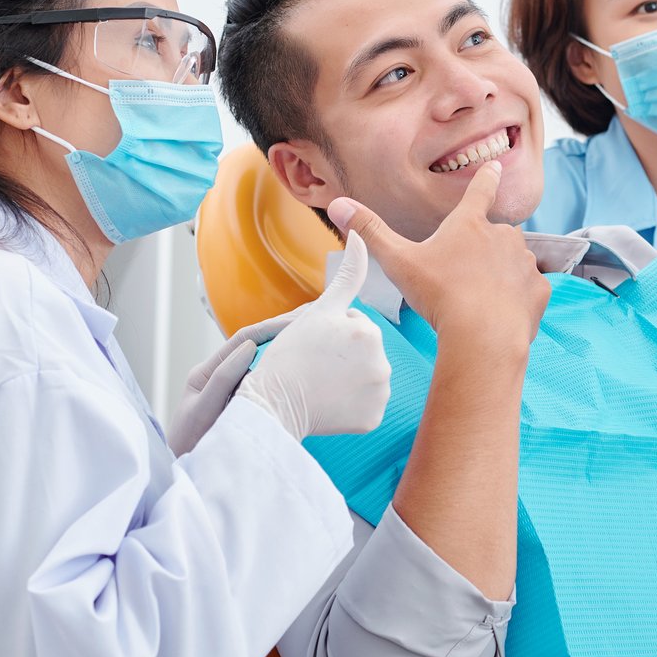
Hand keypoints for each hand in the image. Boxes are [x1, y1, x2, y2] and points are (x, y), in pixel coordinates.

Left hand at [168, 307, 304, 455]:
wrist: (186, 474)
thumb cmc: (187, 444)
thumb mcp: (202, 409)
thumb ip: (223, 378)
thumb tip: (250, 348)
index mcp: (207, 372)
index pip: (243, 341)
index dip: (269, 328)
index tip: (294, 322)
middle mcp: (221, 378)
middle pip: (256, 347)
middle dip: (281, 333)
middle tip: (309, 323)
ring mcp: (234, 392)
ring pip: (264, 365)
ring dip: (286, 352)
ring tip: (312, 342)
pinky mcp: (246, 407)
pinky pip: (267, 385)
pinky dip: (284, 375)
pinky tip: (303, 374)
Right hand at [236, 231, 392, 438]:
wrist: (273, 403)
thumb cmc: (290, 354)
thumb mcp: (319, 311)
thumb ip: (347, 274)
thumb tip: (361, 236)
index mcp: (369, 332)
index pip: (355, 325)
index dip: (331, 332)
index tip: (314, 345)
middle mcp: (382, 363)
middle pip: (364, 351)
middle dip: (344, 354)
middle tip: (316, 365)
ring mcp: (379, 393)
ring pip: (366, 376)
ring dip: (348, 377)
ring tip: (321, 383)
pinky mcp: (373, 419)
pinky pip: (366, 405)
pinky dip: (351, 405)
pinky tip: (331, 403)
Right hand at [327, 160, 548, 349]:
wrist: (483, 335)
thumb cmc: (439, 295)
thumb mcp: (398, 261)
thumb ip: (370, 231)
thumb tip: (338, 203)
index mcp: (469, 224)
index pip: (480, 191)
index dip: (487, 178)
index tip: (496, 166)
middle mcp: (503, 236)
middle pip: (496, 233)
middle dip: (485, 248)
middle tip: (465, 276)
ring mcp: (524, 262)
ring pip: (515, 260)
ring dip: (503, 272)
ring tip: (482, 298)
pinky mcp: (539, 290)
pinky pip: (529, 289)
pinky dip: (519, 298)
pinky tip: (502, 313)